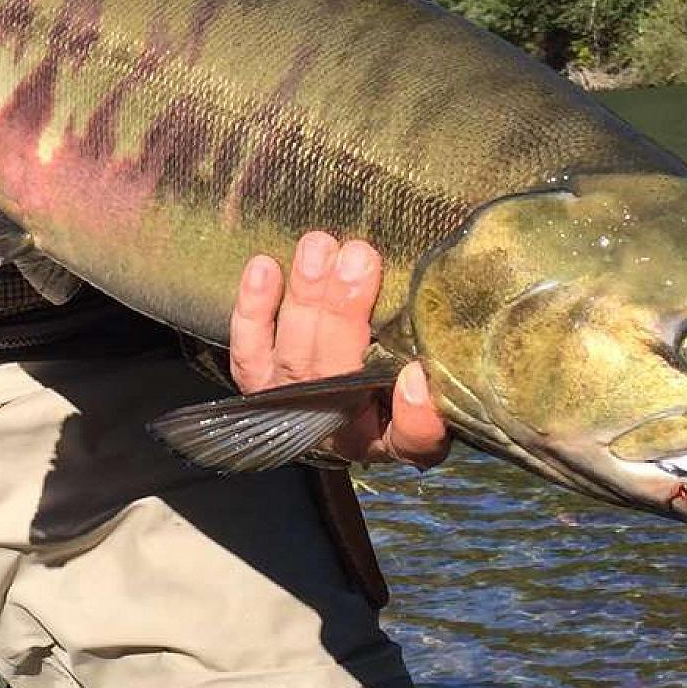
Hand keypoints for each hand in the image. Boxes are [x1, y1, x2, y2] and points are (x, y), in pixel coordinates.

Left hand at [229, 233, 448, 469]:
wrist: (338, 396)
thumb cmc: (396, 375)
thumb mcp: (431, 378)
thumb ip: (438, 374)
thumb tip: (421, 370)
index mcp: (394, 435)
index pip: (412, 439)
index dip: (414, 415)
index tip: (416, 374)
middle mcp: (341, 430)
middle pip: (336, 383)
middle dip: (344, 317)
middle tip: (358, 258)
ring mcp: (292, 409)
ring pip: (293, 359)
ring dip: (305, 299)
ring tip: (319, 248)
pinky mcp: (257, 384)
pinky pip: (248, 351)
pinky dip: (253, 310)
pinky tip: (265, 266)